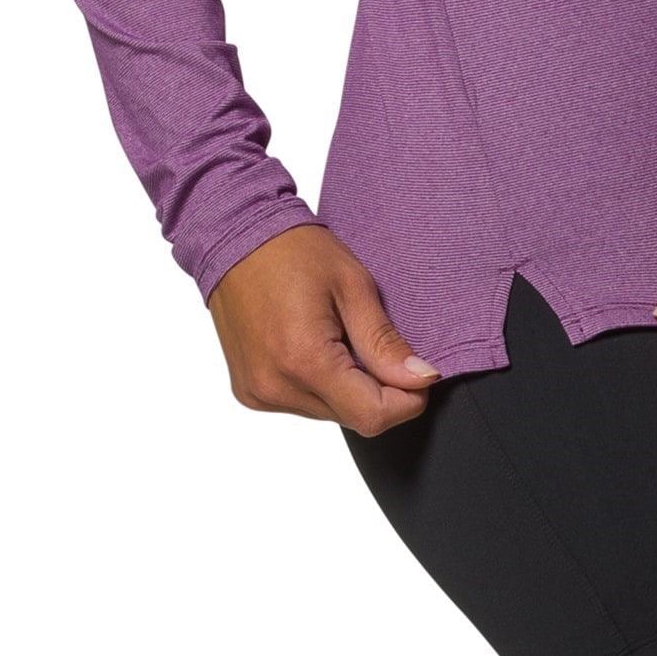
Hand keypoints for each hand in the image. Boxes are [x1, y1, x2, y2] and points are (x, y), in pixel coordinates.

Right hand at [208, 225, 440, 433]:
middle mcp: (276, 386)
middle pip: (353, 418)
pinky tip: (315, 347)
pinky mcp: (250, 393)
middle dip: (378, 391)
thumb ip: (385, 343)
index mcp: (303, 360)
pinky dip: (321, 385)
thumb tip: (421, 379)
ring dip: (349, 388)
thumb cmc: (293, 252)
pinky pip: (304, 405)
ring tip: (338, 338)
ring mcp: (259, 393)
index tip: (416, 375)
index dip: (406, 402)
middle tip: (374, 343)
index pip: (372, 416)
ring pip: (331, 414)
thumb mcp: (354, 287)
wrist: (235, 237)